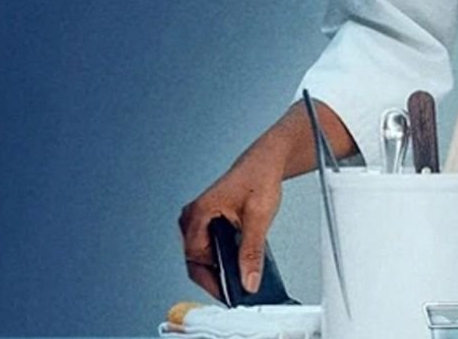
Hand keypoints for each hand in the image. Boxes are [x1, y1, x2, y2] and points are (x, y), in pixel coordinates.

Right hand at [177, 156, 283, 298]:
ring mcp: (198, 220)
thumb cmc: (259, 178)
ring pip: (203, 257)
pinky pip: (209, 248)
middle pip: (197, 261)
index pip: (196, 260)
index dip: (211, 281)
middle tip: (236, 290)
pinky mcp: (207, 223)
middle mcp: (192, 218)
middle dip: (215, 277)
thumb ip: (252, 252)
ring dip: (219, 268)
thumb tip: (249, 279)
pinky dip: (222, 258)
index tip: (227, 294)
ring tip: (240, 278)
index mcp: (198, 213)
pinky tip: (238, 265)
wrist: (265, 162)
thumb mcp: (259, 217)